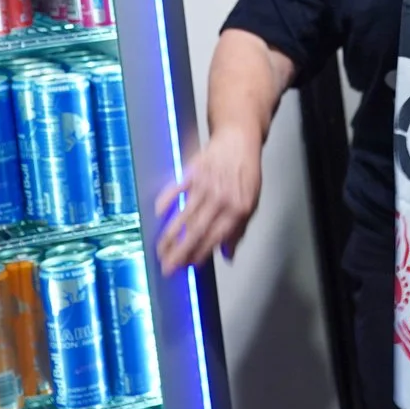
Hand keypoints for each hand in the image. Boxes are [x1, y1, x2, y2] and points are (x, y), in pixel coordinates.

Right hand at [154, 127, 264, 271]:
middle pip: (196, 231)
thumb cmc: (246, 174)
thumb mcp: (251, 203)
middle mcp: (221, 199)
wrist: (239, 141)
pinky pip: (176, 189)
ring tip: (160, 250)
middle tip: (167, 267)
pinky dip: (166, 201)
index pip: (216, 238)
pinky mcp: (193, 172)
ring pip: (184, 215)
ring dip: (170, 235)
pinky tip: (158, 215)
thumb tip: (227, 256)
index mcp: (238, 209)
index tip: (188, 267)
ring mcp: (205, 185)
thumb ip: (238, 231)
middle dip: (180, 252)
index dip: (200, 254)